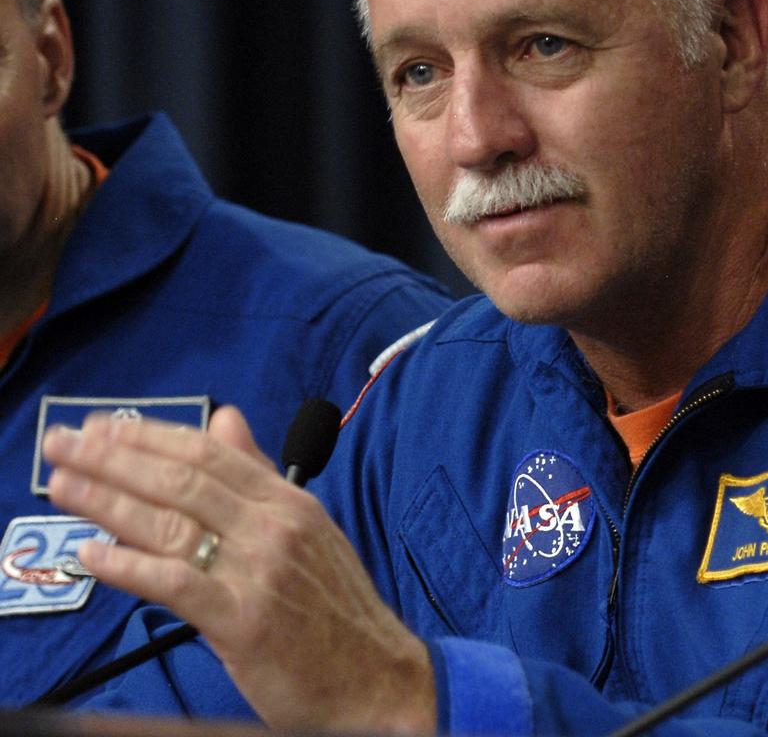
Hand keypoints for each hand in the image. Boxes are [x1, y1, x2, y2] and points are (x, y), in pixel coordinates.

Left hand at [42, 407, 436, 733]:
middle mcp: (275, 527)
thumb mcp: (307, 527)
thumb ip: (257, 474)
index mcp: (289, 501)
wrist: (376, 676)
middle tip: (63, 445)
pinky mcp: (244, 620)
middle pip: (182, 480)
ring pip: (172, 523)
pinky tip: (93, 554)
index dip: (150, 436)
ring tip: (62, 485)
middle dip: (114, 459)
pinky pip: (176, 583)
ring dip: (107, 501)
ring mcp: (260, 571)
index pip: (209, 454)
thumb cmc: (336, 609)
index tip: (102, 427)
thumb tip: (225, 419)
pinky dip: (130, 566)